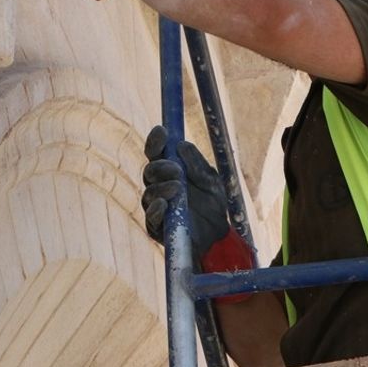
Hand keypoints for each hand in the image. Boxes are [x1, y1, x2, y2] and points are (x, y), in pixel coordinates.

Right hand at [141, 125, 229, 260]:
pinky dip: (156, 209)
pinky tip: (163, 204)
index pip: (156, 152)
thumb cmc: (212, 204)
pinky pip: (151, 217)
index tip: (162, 132)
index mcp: (169, 171)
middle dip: (161, 167)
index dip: (156, 141)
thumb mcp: (211, 180)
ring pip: (149, 192)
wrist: (218, 235)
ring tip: (177, 187)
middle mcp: (158, 186)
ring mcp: (155, 206)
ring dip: (161, 188)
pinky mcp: (156, 227)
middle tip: (176, 169)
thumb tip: (182, 145)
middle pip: (150, 171)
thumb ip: (197, 164)